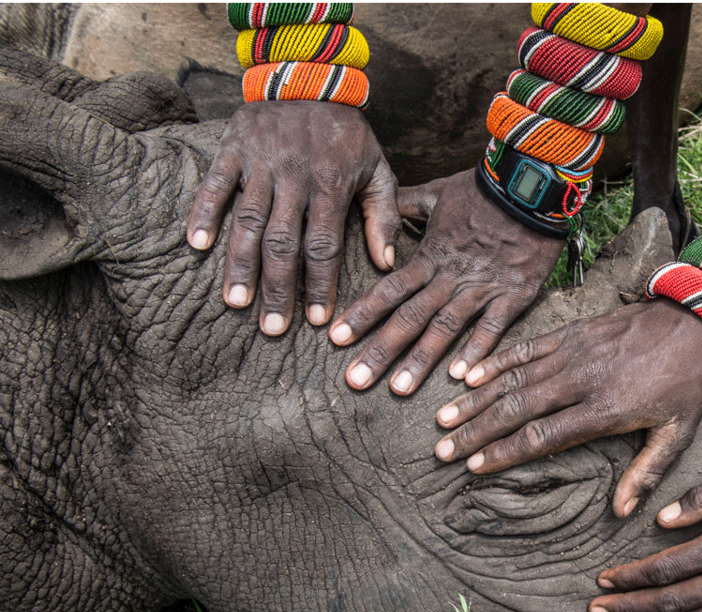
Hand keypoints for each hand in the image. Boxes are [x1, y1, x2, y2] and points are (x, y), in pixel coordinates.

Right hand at [187, 101, 399, 333]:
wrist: (311, 76)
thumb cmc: (347, 134)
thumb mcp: (377, 169)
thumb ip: (382, 216)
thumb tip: (386, 264)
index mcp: (331, 185)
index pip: (324, 245)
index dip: (320, 284)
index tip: (317, 320)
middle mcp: (294, 176)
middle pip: (283, 242)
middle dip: (279, 288)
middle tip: (272, 328)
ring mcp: (261, 162)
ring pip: (248, 220)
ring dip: (240, 264)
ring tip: (237, 302)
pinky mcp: (234, 147)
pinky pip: (216, 184)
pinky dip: (204, 213)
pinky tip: (197, 246)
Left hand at [330, 169, 565, 395]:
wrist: (531, 185)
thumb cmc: (485, 188)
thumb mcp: (439, 191)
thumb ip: (407, 203)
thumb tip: (382, 204)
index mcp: (430, 256)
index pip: (389, 290)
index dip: (362, 315)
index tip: (335, 339)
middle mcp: (450, 277)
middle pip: (409, 318)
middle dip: (380, 350)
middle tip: (355, 380)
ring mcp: (481, 289)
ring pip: (444, 328)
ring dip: (420, 360)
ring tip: (398, 389)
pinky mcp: (513, 295)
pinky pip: (493, 327)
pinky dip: (477, 350)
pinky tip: (462, 378)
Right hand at [434, 300, 701, 516]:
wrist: (698, 320)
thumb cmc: (688, 381)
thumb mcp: (678, 432)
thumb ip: (647, 473)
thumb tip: (621, 513)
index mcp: (605, 409)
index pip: (543, 435)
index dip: (505, 452)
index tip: (475, 466)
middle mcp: (581, 379)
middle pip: (517, 408)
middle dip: (476, 431)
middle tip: (443, 450)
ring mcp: (573, 352)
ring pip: (514, 378)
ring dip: (476, 399)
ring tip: (444, 419)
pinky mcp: (572, 332)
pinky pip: (526, 348)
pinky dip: (496, 362)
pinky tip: (468, 375)